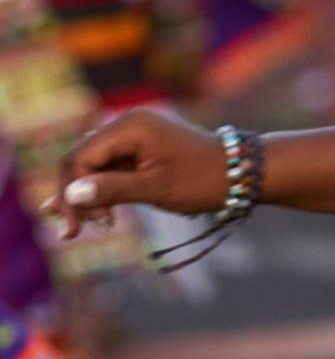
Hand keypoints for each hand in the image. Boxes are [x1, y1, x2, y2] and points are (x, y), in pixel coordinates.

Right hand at [47, 108, 229, 240]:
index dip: (69, 193)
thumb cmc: (202, 179)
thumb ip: (112, 189)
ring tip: (90, 227)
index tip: (74, 228)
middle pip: (82, 160)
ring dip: (88, 196)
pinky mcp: (141, 148)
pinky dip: (103, 190)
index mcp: (131, 126)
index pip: (79, 158)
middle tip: (73, 233)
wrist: (241, 171)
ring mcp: (135, 135)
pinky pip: (111, 168)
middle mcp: (129, 124)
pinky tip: (98, 215)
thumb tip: (71, 193)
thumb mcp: (156, 188)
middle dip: (74, 196)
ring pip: (93, 165)